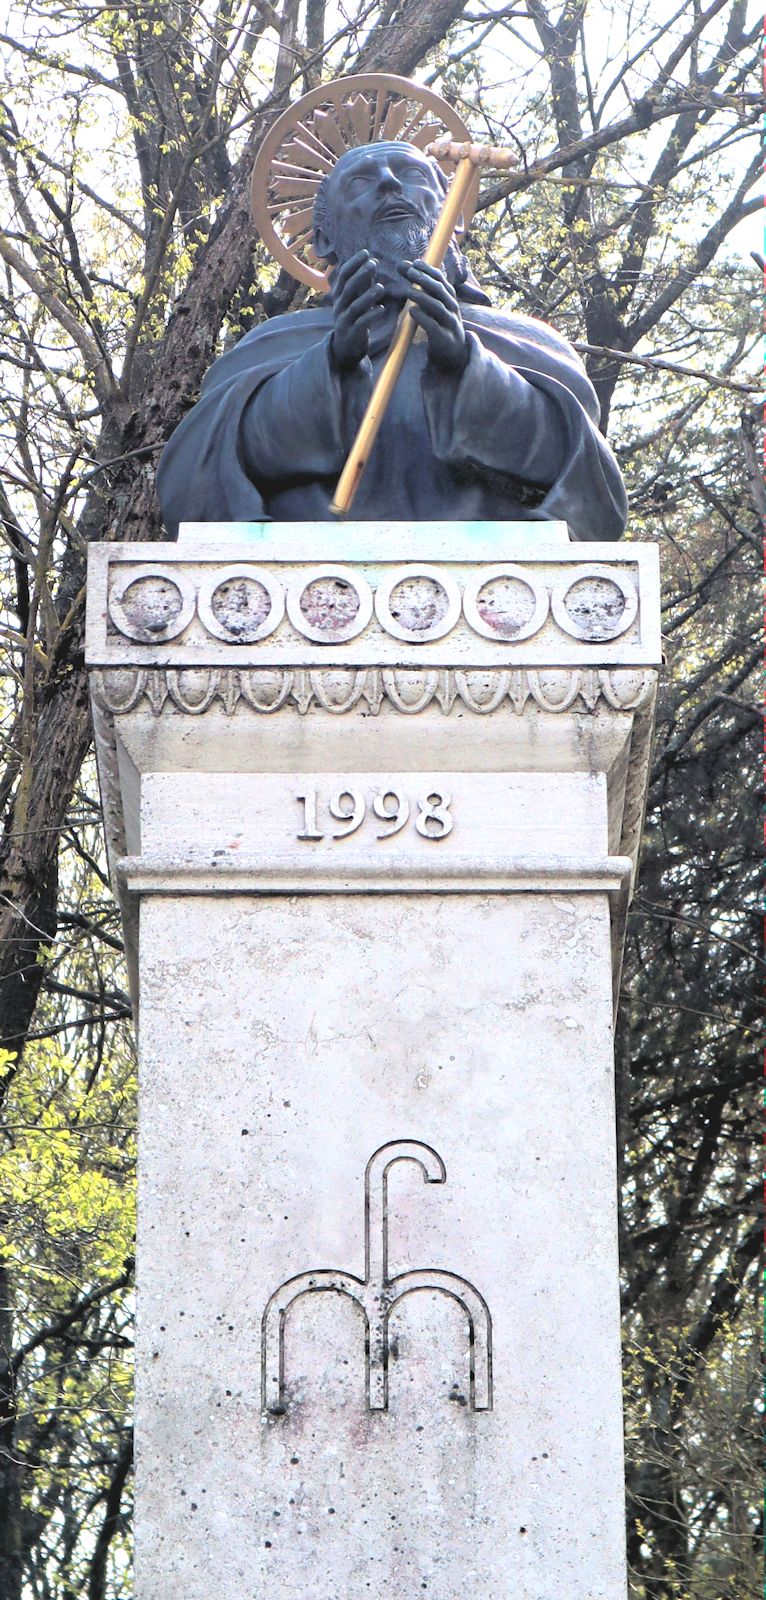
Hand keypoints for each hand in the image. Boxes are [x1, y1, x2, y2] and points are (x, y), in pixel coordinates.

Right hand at [329, 250, 384, 372]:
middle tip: (373, 264)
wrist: (346, 347)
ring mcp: (344, 320)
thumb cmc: (353, 318)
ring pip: (354, 306)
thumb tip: (372, 262)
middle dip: (360, 275)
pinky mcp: (352, 333)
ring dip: (368, 296)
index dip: (353, 263)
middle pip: (347, 288)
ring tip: (381, 287)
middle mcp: (340, 306)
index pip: (343, 275)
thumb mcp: (356, 298)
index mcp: (339, 294)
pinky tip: (381, 309)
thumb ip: (363, 283)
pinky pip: (361, 323)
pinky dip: (371, 315)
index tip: (366, 253)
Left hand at [401, 260, 468, 375]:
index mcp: (449, 297)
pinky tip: (411, 311)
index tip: (415, 263)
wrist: (453, 352)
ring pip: (438, 307)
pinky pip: (433, 326)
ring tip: (408, 291)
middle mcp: (452, 308)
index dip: (428, 270)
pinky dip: (422, 317)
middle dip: (425, 279)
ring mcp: (449, 323)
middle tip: (409, 273)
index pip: (441, 279)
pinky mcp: (444, 338)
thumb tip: (403, 265)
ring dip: (422, 297)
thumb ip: (418, 286)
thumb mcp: (431, 303)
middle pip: (440, 290)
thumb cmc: (439, 323)